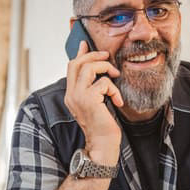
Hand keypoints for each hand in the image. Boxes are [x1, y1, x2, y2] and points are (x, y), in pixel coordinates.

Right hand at [64, 41, 122, 165]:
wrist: (102, 144)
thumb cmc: (102, 126)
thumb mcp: (96, 103)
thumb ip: (94, 88)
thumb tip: (99, 73)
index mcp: (71, 94)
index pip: (71, 67)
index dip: (79, 53)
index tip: (85, 44)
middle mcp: (71, 94)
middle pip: (77, 63)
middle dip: (94, 56)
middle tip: (108, 56)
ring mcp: (78, 96)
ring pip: (89, 68)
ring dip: (106, 68)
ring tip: (115, 76)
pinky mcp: (88, 100)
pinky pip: (103, 82)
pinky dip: (114, 89)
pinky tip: (118, 101)